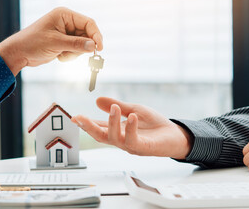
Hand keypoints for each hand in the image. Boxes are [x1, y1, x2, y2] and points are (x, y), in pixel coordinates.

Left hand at [0, 7, 102, 75]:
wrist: (19, 53)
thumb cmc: (32, 42)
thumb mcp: (55, 43)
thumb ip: (76, 44)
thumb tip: (93, 46)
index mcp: (65, 15)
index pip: (88, 23)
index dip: (96, 35)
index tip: (99, 48)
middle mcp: (67, 22)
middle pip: (87, 35)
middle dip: (82, 47)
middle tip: (73, 54)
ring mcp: (66, 33)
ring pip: (82, 45)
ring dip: (74, 53)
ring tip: (61, 55)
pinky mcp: (64, 42)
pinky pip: (75, 50)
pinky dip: (69, 56)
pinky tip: (58, 56)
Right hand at [71, 97, 193, 159]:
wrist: (174, 134)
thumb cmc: (154, 125)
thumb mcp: (133, 110)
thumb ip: (117, 106)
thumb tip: (98, 100)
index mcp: (117, 131)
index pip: (98, 127)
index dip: (85, 123)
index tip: (74, 117)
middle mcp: (121, 140)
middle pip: (100, 136)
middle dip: (88, 128)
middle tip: (80, 118)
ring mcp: (131, 145)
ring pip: (114, 138)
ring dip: (112, 122)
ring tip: (115, 107)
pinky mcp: (143, 148)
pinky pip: (133, 140)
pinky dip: (131, 128)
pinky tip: (132, 117)